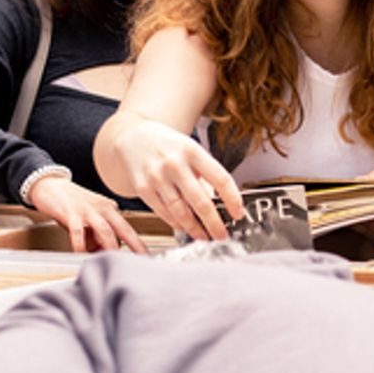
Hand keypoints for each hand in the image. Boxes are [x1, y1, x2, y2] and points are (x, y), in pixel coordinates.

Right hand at [28, 175, 147, 253]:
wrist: (50, 185)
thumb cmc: (71, 203)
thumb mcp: (89, 217)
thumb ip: (97, 235)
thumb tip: (102, 253)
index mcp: (110, 209)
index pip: (127, 229)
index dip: (138, 243)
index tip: (146, 256)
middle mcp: (103, 208)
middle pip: (123, 229)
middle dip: (135, 245)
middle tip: (142, 259)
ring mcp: (88, 210)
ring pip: (105, 230)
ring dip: (111, 247)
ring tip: (114, 260)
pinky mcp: (71, 213)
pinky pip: (78, 231)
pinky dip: (81, 244)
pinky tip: (81, 254)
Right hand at [109, 118, 242, 239]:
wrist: (135, 137)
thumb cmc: (170, 146)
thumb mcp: (193, 152)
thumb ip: (205, 176)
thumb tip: (220, 204)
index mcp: (193, 151)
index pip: (220, 178)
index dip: (232, 199)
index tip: (238, 213)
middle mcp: (174, 164)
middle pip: (200, 201)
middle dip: (214, 223)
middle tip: (222, 235)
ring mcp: (157, 177)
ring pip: (180, 211)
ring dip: (195, 228)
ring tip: (205, 236)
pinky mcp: (143, 189)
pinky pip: (164, 212)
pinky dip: (176, 223)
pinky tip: (185, 227)